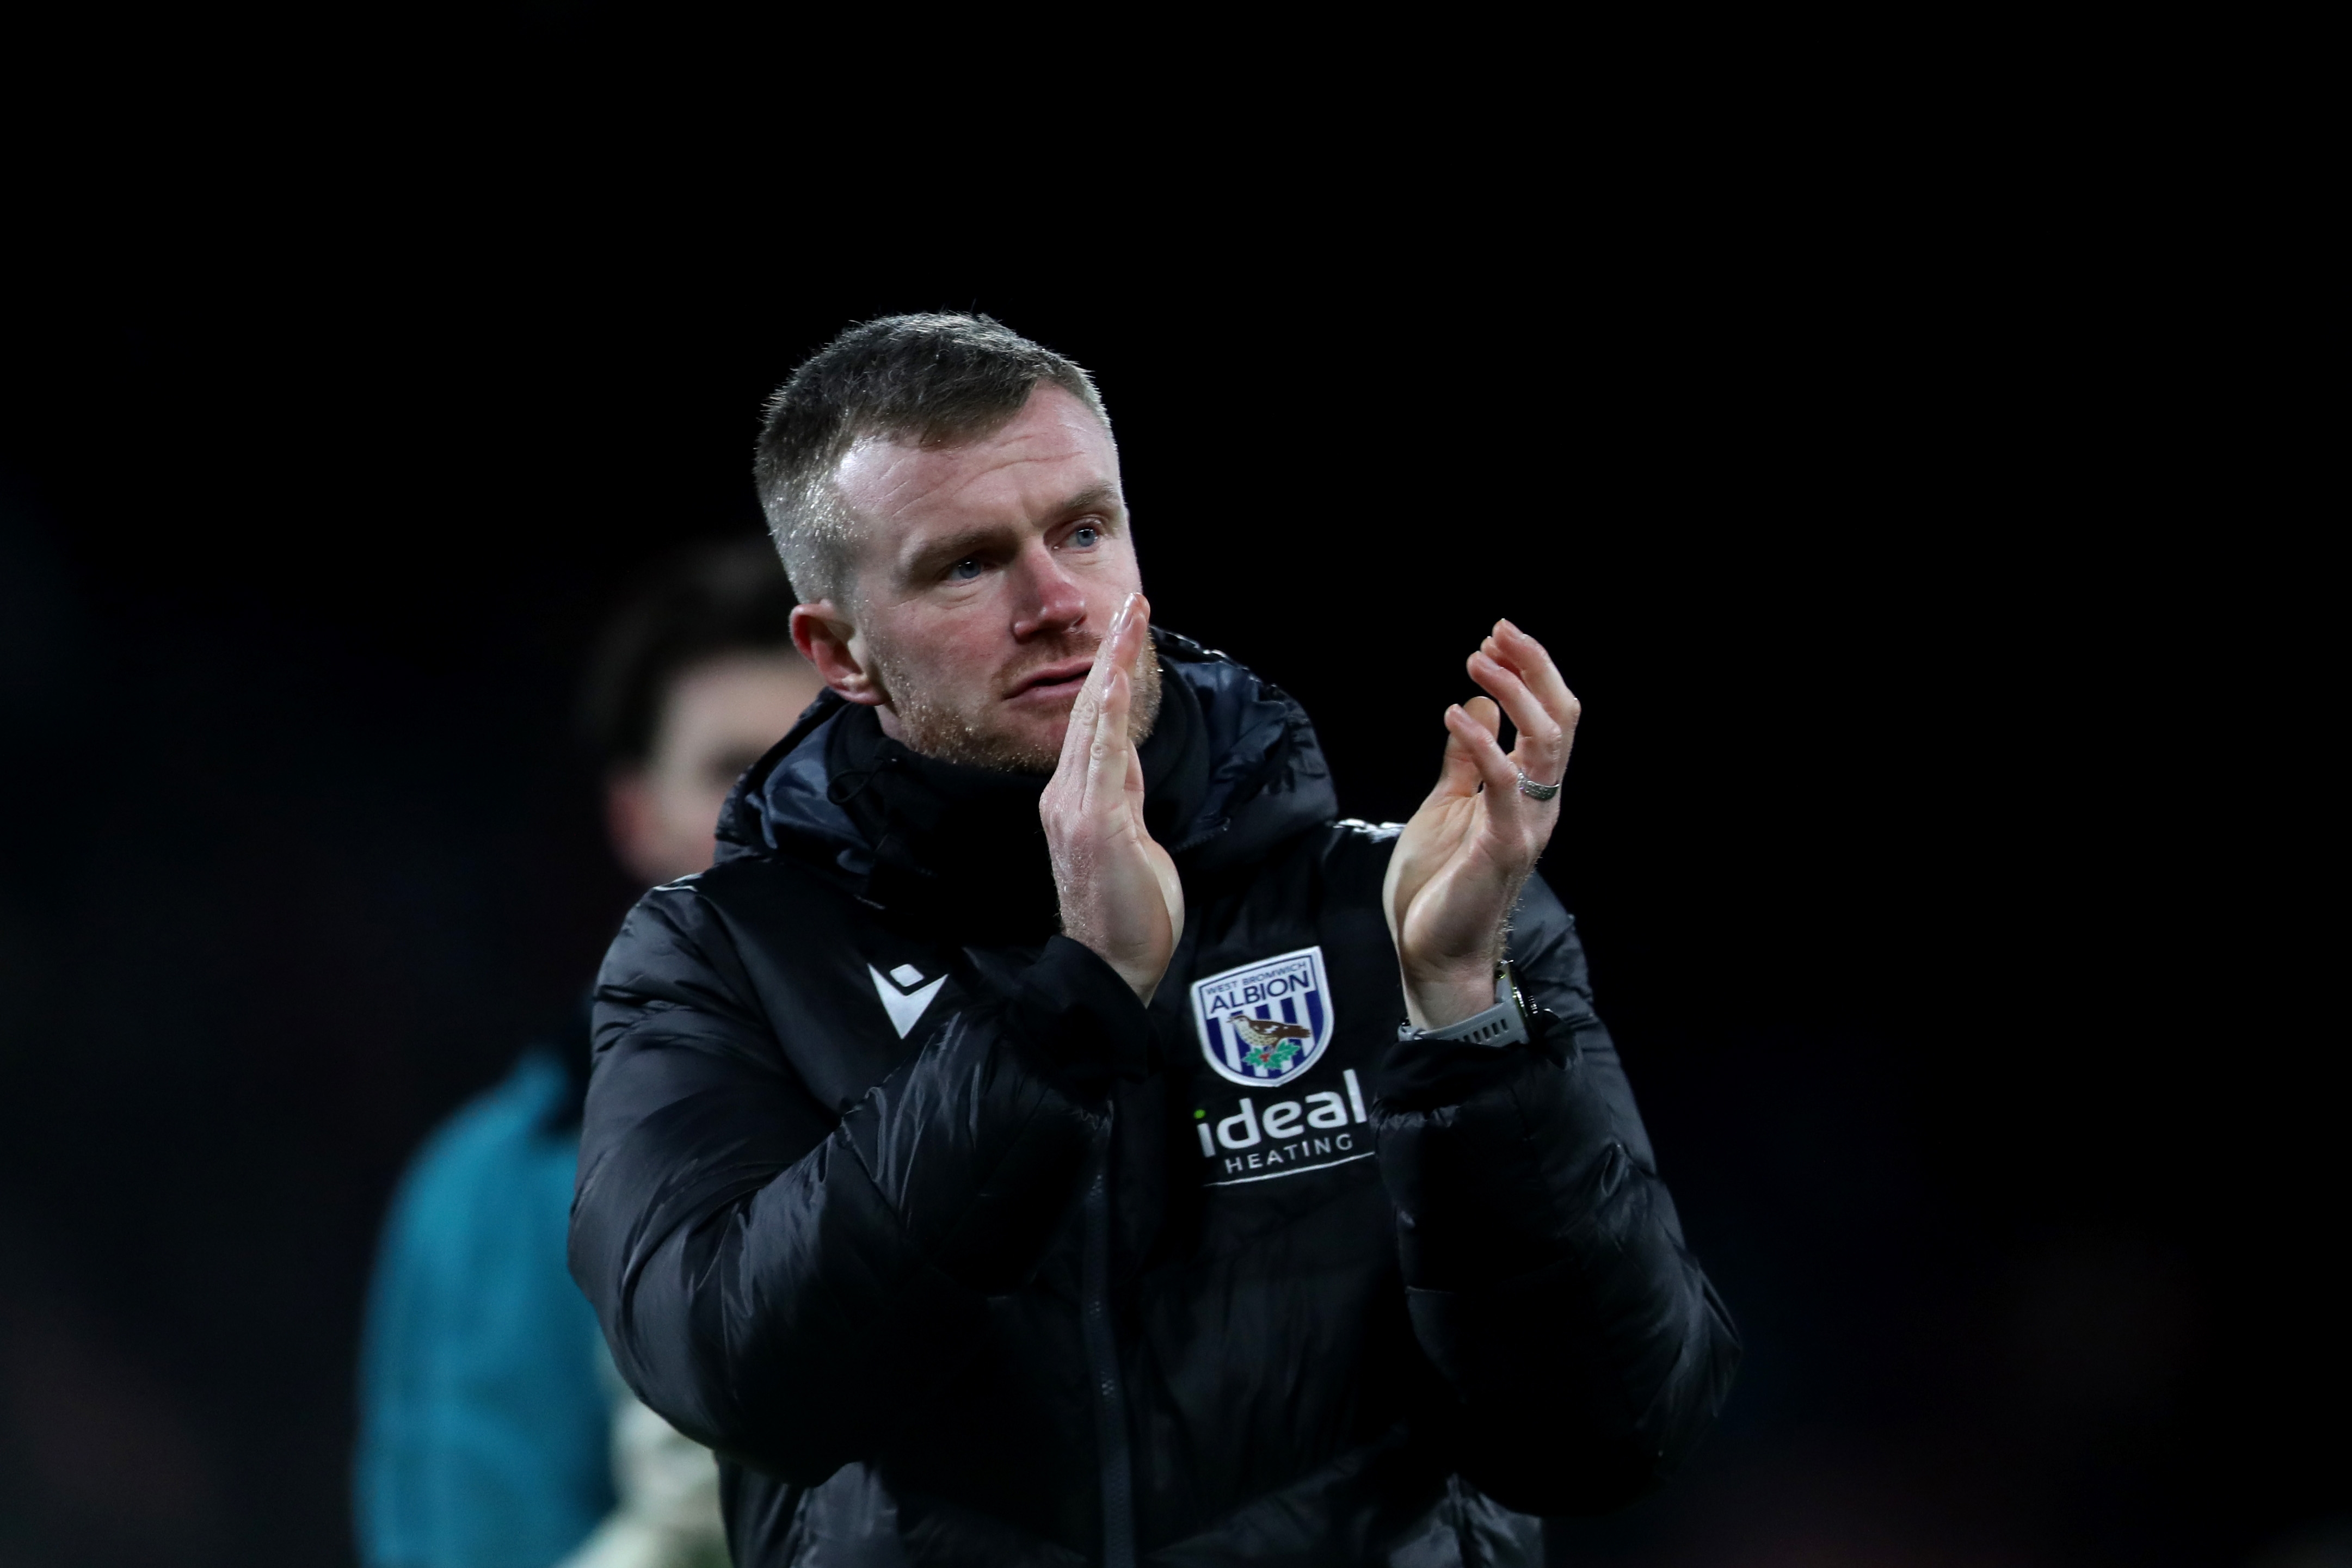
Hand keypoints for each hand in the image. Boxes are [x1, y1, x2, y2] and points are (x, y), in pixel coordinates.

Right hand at [1041, 592, 1184, 1002]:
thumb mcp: (1131, 839)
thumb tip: (1129, 759)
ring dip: (1114, 667)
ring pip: (1095, 723)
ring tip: (1130, 620)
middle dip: (1112, 654)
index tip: (1127, 631)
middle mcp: (1066, 796)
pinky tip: (1114, 679)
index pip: (1096, 723)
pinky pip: (1102, 760)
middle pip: (1091, 711)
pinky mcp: (1094, 825)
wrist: (1113, 966)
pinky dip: (1109, 715)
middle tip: (1132, 603)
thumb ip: (1124, 796)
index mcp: (1073, 799)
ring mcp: (1076, 809)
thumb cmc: (1126, 911)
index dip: (1111, 675)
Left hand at [1383, 620, 1580, 1028]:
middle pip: (1561, 718)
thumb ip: (1465, 759)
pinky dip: (1483, 742)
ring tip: (1477, 660)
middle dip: (1533, 667)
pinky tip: (1455, 711)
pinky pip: (1505, 784)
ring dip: (1515, 692)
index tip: (1495, 637)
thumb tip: (1476, 707)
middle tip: (1495, 632)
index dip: (1530, 670)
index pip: (1549, 716)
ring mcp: (1526, 824)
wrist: (1431, 952)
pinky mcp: (1503, 846)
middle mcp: (1540, 802)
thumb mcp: (1447, 803)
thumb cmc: (1439, 884)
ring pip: (1546, 742)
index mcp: (1529, 790)